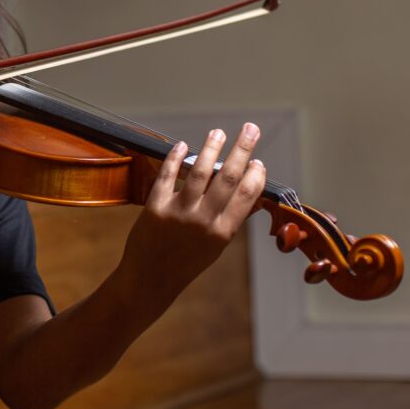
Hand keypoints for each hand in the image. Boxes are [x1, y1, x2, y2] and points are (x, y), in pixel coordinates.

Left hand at [118, 123, 266, 306]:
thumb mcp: (216, 247)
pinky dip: (175, 157)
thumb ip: (232, 220)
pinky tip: (183, 145)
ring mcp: (178, 212)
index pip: (247, 196)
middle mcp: (202, 221)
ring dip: (211, 147)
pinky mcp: (155, 207)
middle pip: (227, 177)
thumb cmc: (186, 262)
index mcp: (222, 232)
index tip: (258, 161)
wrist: (150, 279)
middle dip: (242, 150)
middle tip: (251, 129)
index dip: (255, 175)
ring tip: (218, 132)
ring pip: (198, 171)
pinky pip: (167, 176)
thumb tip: (254, 197)